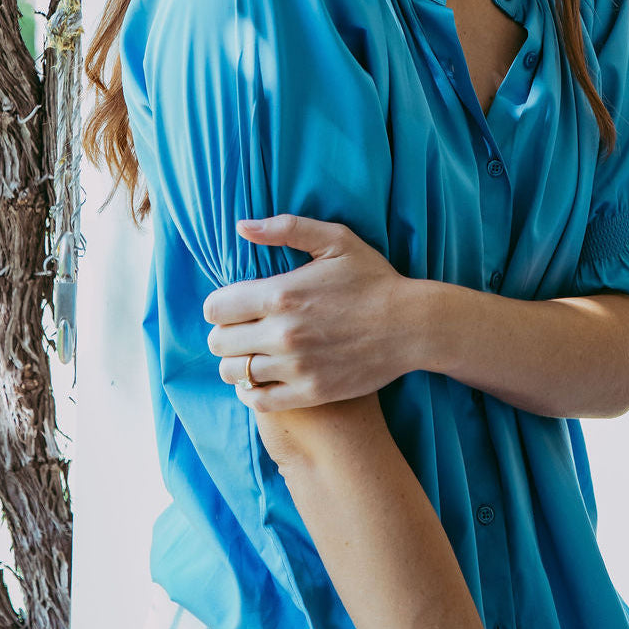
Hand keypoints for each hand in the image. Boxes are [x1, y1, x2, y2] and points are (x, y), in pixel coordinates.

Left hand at [202, 214, 418, 411]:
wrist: (412, 325)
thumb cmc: (374, 279)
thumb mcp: (336, 240)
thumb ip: (286, 228)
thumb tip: (241, 226)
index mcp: (280, 294)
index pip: (215, 308)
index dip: (220, 306)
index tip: (234, 306)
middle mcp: (282, 333)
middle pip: (219, 342)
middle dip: (225, 334)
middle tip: (242, 331)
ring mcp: (296, 367)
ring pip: (234, 373)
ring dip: (236, 364)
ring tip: (252, 354)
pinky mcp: (310, 392)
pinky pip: (259, 401)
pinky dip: (251, 392)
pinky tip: (259, 379)